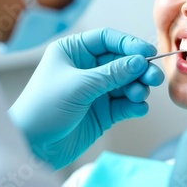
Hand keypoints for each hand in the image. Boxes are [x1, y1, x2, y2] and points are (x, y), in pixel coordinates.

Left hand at [8, 28, 164, 169]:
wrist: (32, 146)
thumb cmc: (43, 108)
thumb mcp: (79, 85)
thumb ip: (112, 73)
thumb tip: (139, 61)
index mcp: (74, 51)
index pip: (107, 39)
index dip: (129, 44)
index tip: (148, 52)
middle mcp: (87, 68)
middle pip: (121, 61)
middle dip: (139, 68)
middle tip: (154, 77)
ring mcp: (96, 90)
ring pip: (126, 83)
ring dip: (137, 87)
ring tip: (139, 95)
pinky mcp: (103, 111)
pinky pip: (125, 103)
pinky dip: (134, 105)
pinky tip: (137, 108)